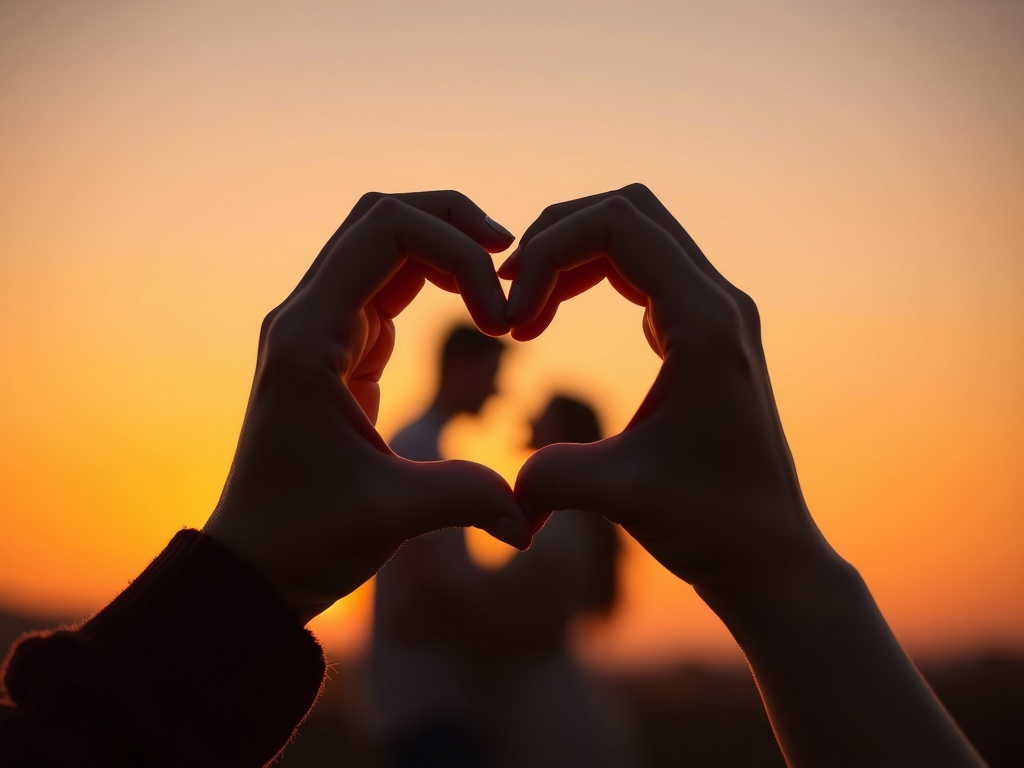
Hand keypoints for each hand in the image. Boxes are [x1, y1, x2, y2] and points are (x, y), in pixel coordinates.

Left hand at [204, 191, 531, 623]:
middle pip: (381, 218)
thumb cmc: (304, 537)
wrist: (256, 560)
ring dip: (445, 245)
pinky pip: (388, 284)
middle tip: (513, 256)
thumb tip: (529, 521)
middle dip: (452, 223)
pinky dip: (436, 278)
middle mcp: (308, 317)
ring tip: (502, 275)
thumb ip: (463, 499)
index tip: (500, 316)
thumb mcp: (387, 516)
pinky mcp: (339, 348)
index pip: (384, 232)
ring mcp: (321, 328)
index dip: (457, 251)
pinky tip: (475, 305)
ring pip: (384, 243)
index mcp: (309, 338)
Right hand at [504, 183, 831, 594]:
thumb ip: (551, 476)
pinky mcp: (703, 331)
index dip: (548, 253)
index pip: (618, 224)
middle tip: (509, 295)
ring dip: (571, 256)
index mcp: (706, 322)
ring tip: (525, 310)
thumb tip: (504, 482)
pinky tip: (555, 318)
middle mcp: (718, 302)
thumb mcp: (620, 496)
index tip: (513, 321)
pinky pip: (642, 270)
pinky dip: (591, 277)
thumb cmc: (711, 525)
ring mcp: (714, 313)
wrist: (769, 554)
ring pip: (635, 234)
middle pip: (627, 211)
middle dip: (555, 238)